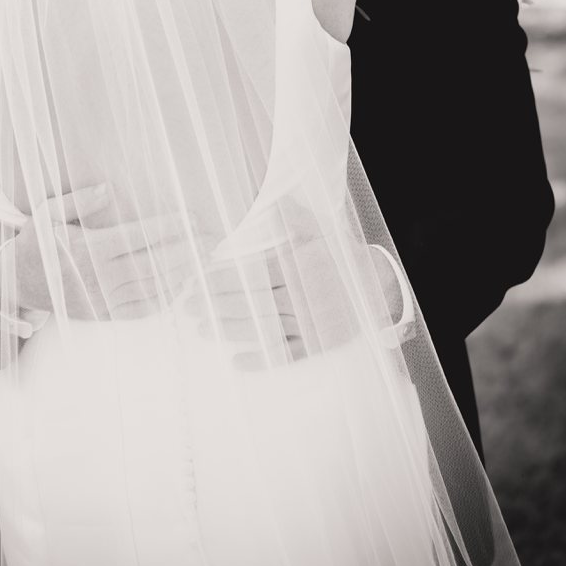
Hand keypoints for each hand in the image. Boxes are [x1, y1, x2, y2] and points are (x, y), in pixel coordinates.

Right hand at [0, 186, 206, 322]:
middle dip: (186, 250)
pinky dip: (164, 298)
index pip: (137, 236)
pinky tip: (179, 285)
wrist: (18, 284)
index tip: (190, 218)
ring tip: (202, 260)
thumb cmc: (35, 244)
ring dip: (181, 274)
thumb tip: (108, 189)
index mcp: (87, 249)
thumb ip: (78, 201)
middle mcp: (98, 276)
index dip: (167, 227)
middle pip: (152, 263)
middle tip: (210, 239)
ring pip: (151, 287)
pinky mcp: (103, 314)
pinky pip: (141, 309)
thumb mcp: (47, 214)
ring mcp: (102, 299)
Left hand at [181, 237, 365, 369]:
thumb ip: (293, 219)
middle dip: (217, 304)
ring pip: (265, 327)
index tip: (199, 280)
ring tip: (201, 329)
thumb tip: (273, 204)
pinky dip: (263, 359)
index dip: (225, 278)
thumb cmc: (341, 257)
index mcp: (298, 268)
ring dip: (231, 330)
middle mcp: (301, 296)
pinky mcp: (319, 343)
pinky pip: (288, 354)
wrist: (379, 286)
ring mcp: (310, 322)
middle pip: (253, 301)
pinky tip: (237, 362)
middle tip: (187, 307)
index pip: (254, 273)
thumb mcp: (320, 232)